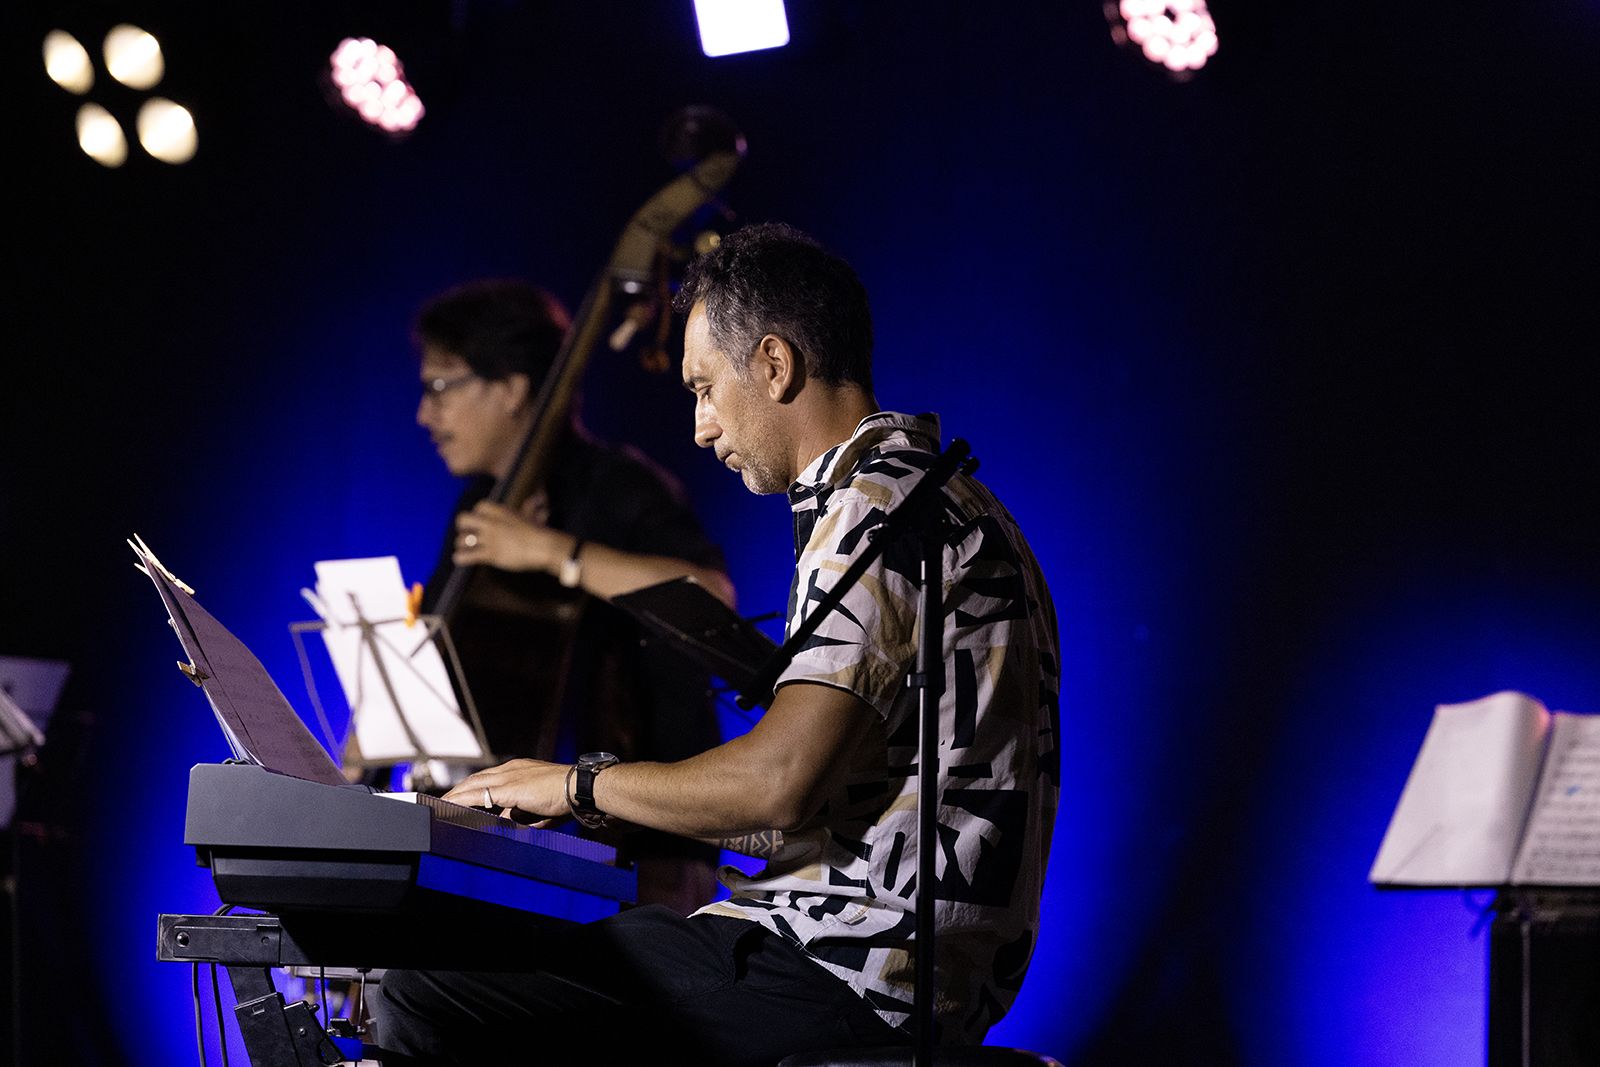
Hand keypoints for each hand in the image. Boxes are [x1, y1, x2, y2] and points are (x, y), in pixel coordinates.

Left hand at [443, 758, 572, 826]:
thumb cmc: (567, 796)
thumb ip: (521, 812)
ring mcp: (508, 777)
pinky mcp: (508, 789)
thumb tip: (507, 819)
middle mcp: (511, 769)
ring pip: (473, 785)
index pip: (489, 777)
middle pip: (476, 778)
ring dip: (456, 795)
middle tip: (444, 800)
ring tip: (441, 805)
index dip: (473, 786)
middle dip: (459, 790)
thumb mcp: (539, 806)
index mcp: (519, 770)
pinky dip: (461, 800)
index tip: (461, 795)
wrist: (580, 787)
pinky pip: (478, 795)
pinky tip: (449, 806)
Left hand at [452, 500, 576, 574]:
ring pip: (461, 539)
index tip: (480, 522)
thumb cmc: (540, 531)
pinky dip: (461, 558)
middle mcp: (491, 522)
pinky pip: (466, 556)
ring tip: (465, 550)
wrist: (544, 546)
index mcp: (499, 510)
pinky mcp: (490, 554)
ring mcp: (489, 538)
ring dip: (461, 546)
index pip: (478, 506)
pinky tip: (462, 560)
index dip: (477, 515)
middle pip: (463, 519)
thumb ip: (528, 507)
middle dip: (462, 528)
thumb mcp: (531, 515)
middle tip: (468, 535)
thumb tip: (537, 500)